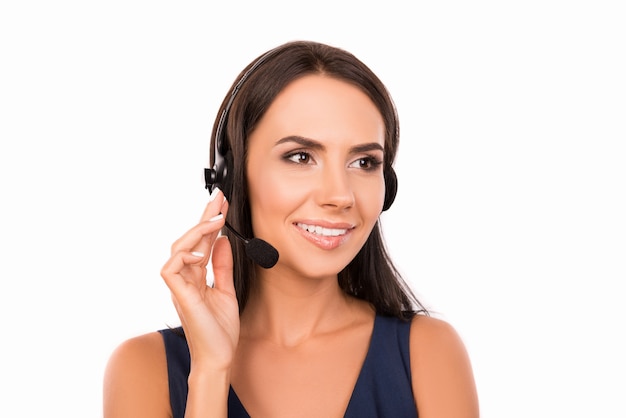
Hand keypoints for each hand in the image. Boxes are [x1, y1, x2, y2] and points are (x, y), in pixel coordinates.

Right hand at [160, 188, 239, 371]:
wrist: (218, 359)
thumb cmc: (220, 331)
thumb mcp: (227, 291)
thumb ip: (222, 267)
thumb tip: (224, 241)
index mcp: (195, 277)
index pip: (201, 242)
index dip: (209, 222)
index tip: (221, 204)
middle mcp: (184, 278)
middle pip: (189, 240)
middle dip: (203, 216)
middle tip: (219, 198)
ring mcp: (180, 287)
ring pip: (177, 249)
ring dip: (197, 231)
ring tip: (217, 219)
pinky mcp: (180, 296)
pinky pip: (170, 269)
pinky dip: (183, 256)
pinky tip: (200, 251)